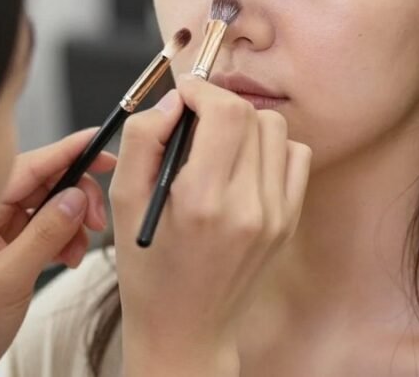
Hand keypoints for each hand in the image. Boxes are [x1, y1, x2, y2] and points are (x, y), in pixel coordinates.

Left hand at [0, 128, 115, 376]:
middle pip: (46, 183)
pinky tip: (69, 258)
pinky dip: (66, 240)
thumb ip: (44, 234)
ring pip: (52, 207)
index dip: (67, 152)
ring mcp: (2, 233)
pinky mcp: (14, 251)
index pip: (29, 166)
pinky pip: (49, 231)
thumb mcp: (8, 277)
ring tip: (78, 250)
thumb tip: (74, 198)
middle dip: (78, 195)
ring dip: (74, 223)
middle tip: (98, 217)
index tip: (98, 143)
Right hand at [110, 75, 311, 376]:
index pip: (224, 111)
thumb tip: (175, 100)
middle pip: (252, 115)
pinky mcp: (289, 221)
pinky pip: (296, 156)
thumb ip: (143, 139)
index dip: (201, 90)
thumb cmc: (148, 266)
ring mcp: (276, 216)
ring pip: (276, 130)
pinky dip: (269, 148)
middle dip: (219, 104)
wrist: (185, 327)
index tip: (182, 96)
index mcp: (202, 201)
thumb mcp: (123, 200)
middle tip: (194, 120)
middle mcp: (247, 208)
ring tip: (216, 147)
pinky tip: (241, 166)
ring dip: (244, 124)